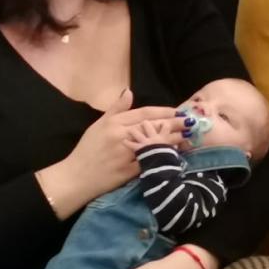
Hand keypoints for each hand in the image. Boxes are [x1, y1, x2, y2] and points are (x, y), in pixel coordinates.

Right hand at [38, 91, 181, 213]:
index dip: (163, 111)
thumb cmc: (87, 149)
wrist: (77, 176)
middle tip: (190, 122)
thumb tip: (129, 92)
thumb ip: (116, 109)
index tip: (178, 111)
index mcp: (114, 123)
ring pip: (154, 143)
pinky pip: (150, 161)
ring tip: (188, 135)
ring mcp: (126, 154)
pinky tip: (175, 153)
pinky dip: (163, 156)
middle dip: (174, 123)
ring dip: (173, 139)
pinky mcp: (129, 171)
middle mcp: (121, 136)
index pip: (144, 113)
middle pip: (153, 126)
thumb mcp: (97, 125)